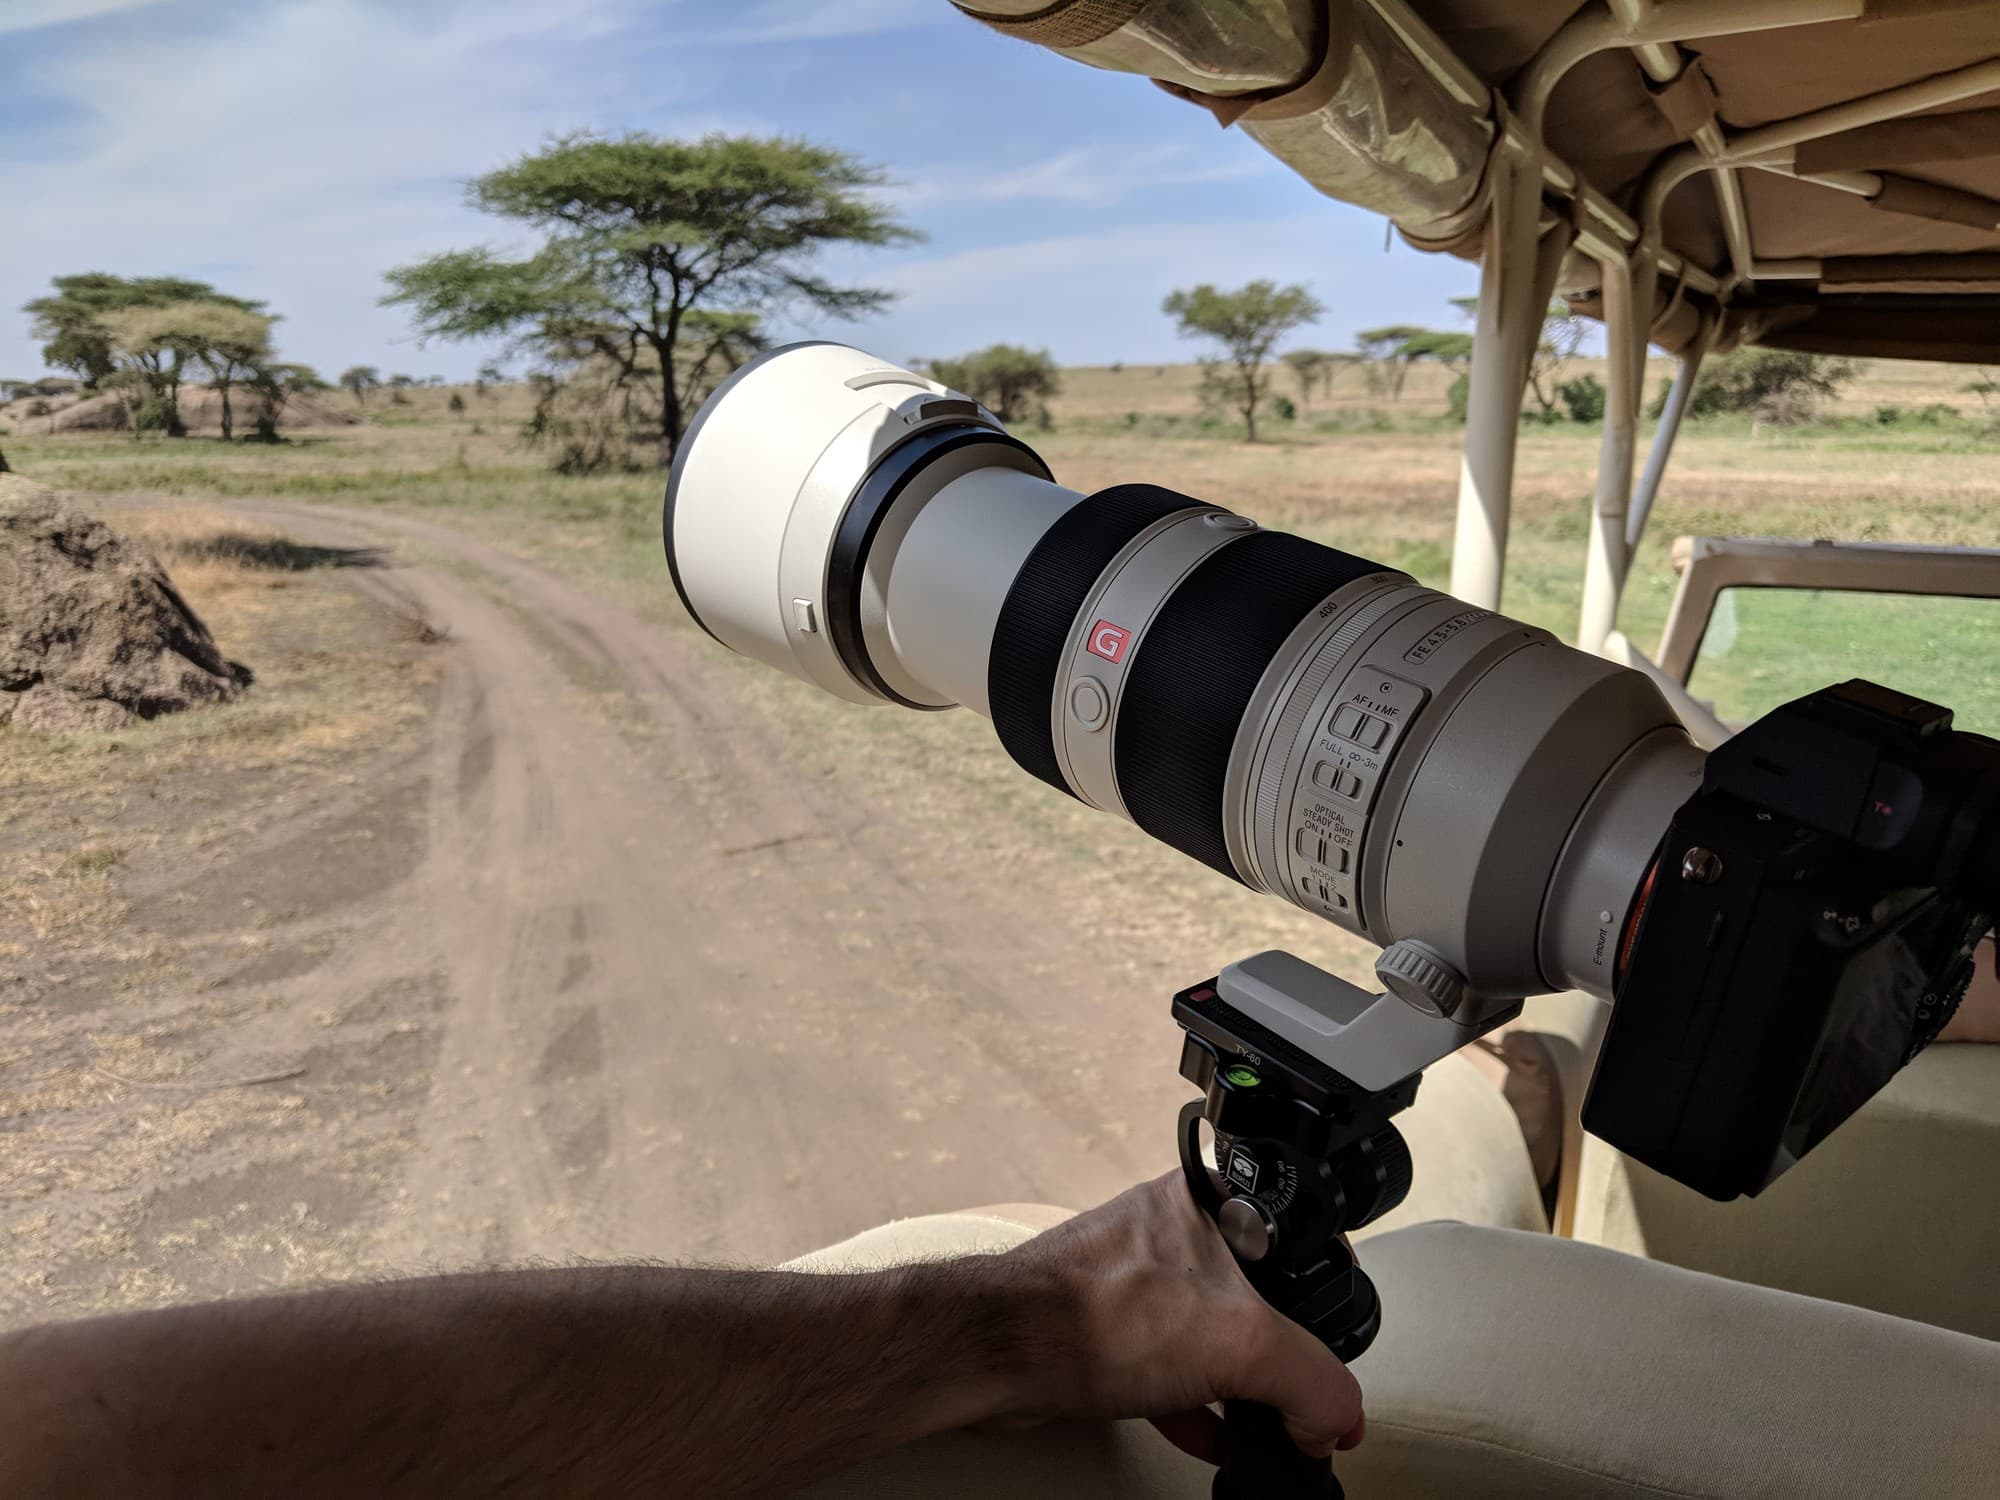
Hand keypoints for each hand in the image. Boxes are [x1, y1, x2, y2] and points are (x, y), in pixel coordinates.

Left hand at [998, 1172, 1364, 1462]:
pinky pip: (1172, 1364)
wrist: (1006, 1353)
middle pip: (1256, 1293)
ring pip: (1209, 1331)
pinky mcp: (1109, 1325)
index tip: (1336, 1343)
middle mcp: (1171, 1229)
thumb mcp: (1243, 1345)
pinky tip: (1211, 1434)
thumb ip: (1313, 1382)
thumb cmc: (1094, 1313)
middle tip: (1296, 1391)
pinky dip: (1198, 1403)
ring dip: (1237, 1382)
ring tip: (1260, 1420)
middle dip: (1279, 1351)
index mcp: (1209, 1200)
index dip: (1326, 1294)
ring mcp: (1136, 1277)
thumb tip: (1337, 1419)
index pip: (1298, 1236)